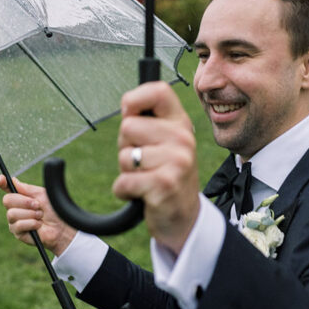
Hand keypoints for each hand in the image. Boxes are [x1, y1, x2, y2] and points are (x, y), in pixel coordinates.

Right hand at [0, 175, 76, 257]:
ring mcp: (14, 221)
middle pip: (7, 200)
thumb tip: (14, 180)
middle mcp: (14, 208)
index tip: (0, 179)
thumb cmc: (53, 210)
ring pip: (12, 214)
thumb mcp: (42, 195)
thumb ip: (27, 189)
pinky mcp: (18, 233)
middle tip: (37, 205)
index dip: (1, 182)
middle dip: (24, 202)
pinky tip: (38, 225)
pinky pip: (18, 225)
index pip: (6, 188)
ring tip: (40, 216)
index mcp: (20, 196)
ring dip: (30, 214)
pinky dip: (32, 223)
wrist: (61, 227)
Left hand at [113, 82, 199, 254]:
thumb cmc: (167, 174)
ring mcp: (177, 162)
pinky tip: (142, 194)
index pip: (158, 91)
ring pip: (124, 156)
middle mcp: (183, 138)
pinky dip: (124, 191)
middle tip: (145, 161)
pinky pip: (123, 182)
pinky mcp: (165, 185)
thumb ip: (149, 121)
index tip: (132, 117)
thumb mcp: (166, 142)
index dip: (134, 100)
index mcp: (180, 123)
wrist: (185, 217)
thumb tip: (126, 105)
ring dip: (127, 172)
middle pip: (128, 126)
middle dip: (125, 146)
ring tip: (146, 178)